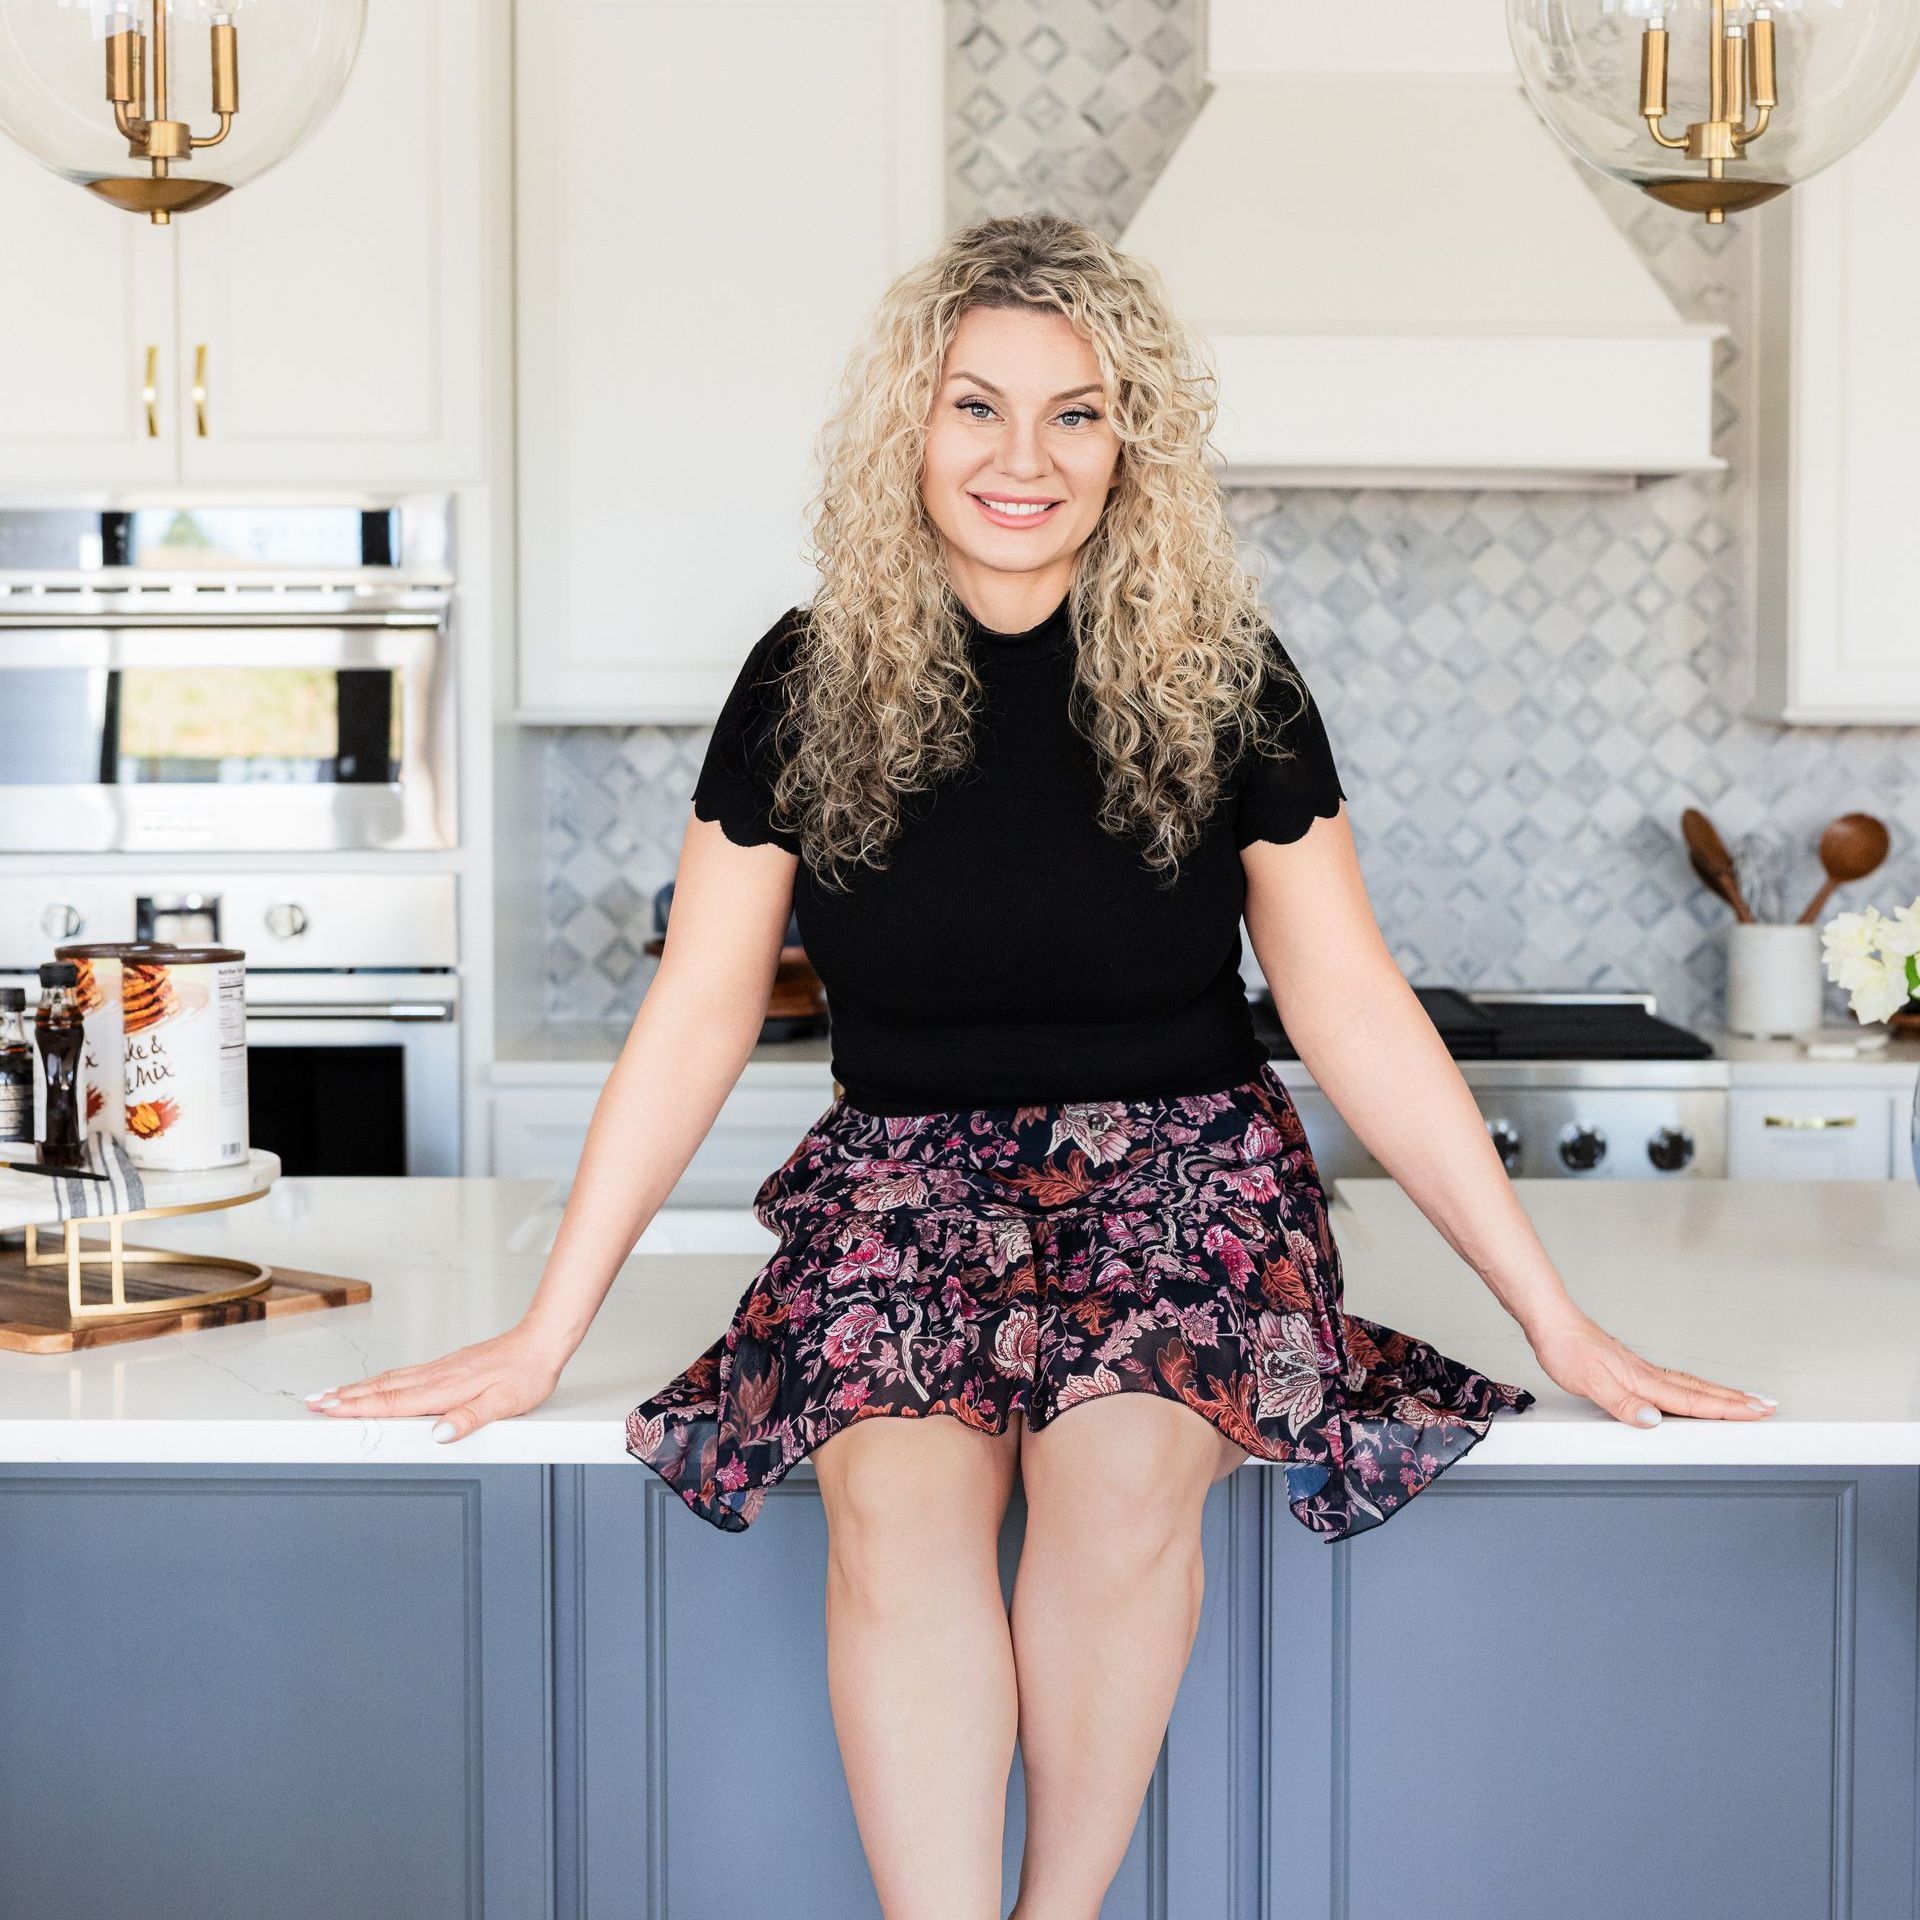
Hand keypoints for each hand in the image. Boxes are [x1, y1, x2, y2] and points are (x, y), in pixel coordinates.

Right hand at [304, 1321, 567, 1441]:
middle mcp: (438, 1376)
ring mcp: (441, 1369)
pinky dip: (382, 1381)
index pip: (394, 1401)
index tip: (328, 1409)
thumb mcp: (506, 1403)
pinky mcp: (448, 1366)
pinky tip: (377, 1384)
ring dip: (359, 1388)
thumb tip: (439, 1434)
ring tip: (332, 1394)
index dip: (358, 1407)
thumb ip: (470, 1418)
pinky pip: (405, 1374)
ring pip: (391, 1379)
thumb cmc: (527, 1373)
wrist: (541, 1342)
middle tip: (312, 1402)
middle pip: (382, 1388)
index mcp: (446, 1388)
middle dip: (345, 1396)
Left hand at [1526, 1306, 1776, 1428]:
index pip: (1692, 1401)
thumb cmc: (1566, 1348)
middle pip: (1701, 1391)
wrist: (1551, 1322)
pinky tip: (1694, 1392)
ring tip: (1745, 1401)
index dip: (1726, 1409)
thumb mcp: (1589, 1381)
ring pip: (1690, 1385)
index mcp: (1644, 1381)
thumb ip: (1622, 1403)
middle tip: (1769, 1406)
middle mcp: (1648, 1374)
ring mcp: (1641, 1370)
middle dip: (1736, 1401)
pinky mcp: (1630, 1367)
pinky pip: (1673, 1381)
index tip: (1757, 1413)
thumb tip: (1653, 1421)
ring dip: (1720, 1394)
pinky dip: (1694, 1389)